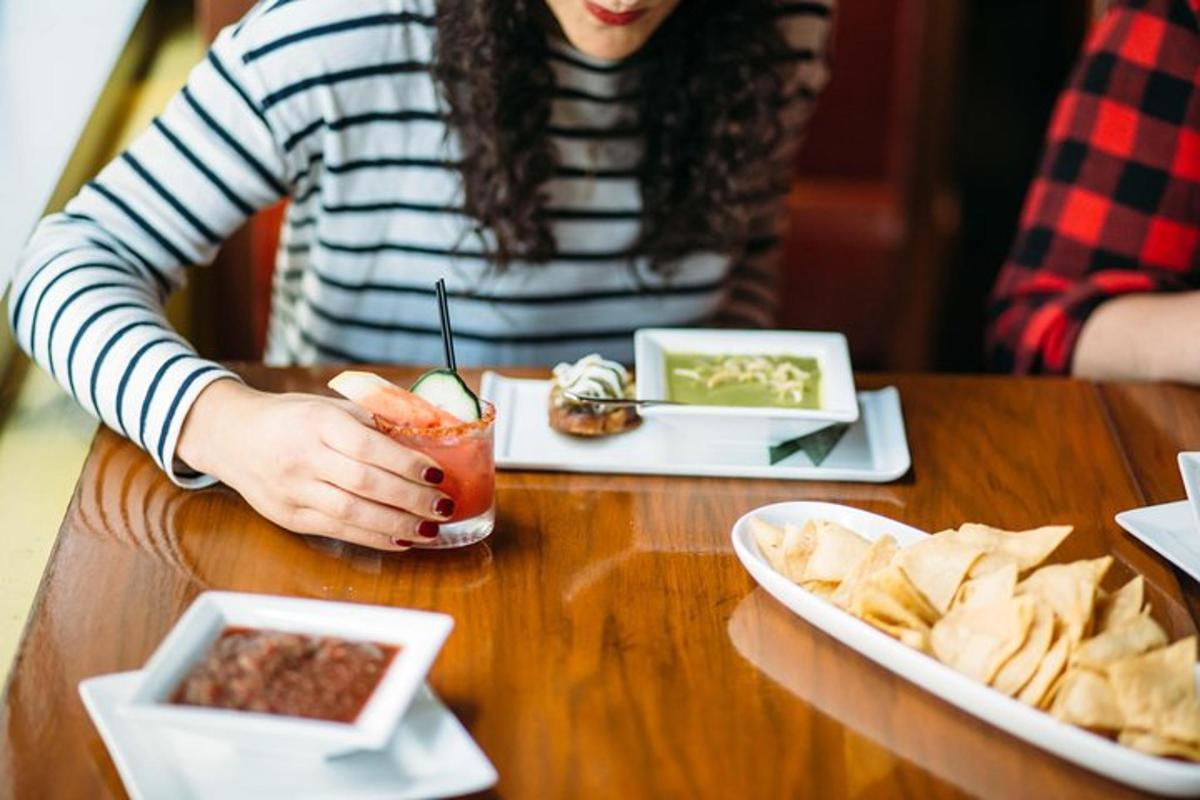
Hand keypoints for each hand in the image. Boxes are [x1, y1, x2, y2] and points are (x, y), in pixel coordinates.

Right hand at [176, 378, 453, 550]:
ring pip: (352, 514)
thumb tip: (427, 433)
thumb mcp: (328, 406)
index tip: (437, 473)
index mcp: (317, 422)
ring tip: (430, 529)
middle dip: (410, 499)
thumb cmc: (290, 418)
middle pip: (364, 484)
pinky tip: (401, 539)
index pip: (367, 446)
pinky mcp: (288, 517)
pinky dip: (373, 537)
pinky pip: (337, 531)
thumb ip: (372, 420)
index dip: (405, 463)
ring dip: (397, 525)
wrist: (231, 437)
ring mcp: (293, 490)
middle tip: (444, 506)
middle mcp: (303, 457)